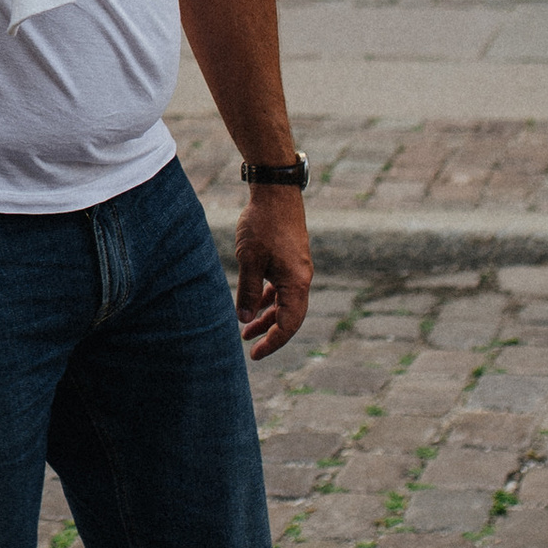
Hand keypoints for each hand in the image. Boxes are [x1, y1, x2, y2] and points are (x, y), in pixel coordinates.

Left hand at [233, 184, 310, 359]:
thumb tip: (245, 319)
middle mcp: (302, 279)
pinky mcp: (290, 260)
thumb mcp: (249, 260)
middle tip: (249, 347)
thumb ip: (248, 291)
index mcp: (296, 283)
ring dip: (268, 316)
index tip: (255, 354)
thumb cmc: (262, 225)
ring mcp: (297, 269)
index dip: (273, 342)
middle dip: (270, 333)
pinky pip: (282, 288)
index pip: (289, 324)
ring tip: (246, 329)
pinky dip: (269, 298)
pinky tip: (254, 303)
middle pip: (290, 317)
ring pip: (285, 302)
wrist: (276, 193)